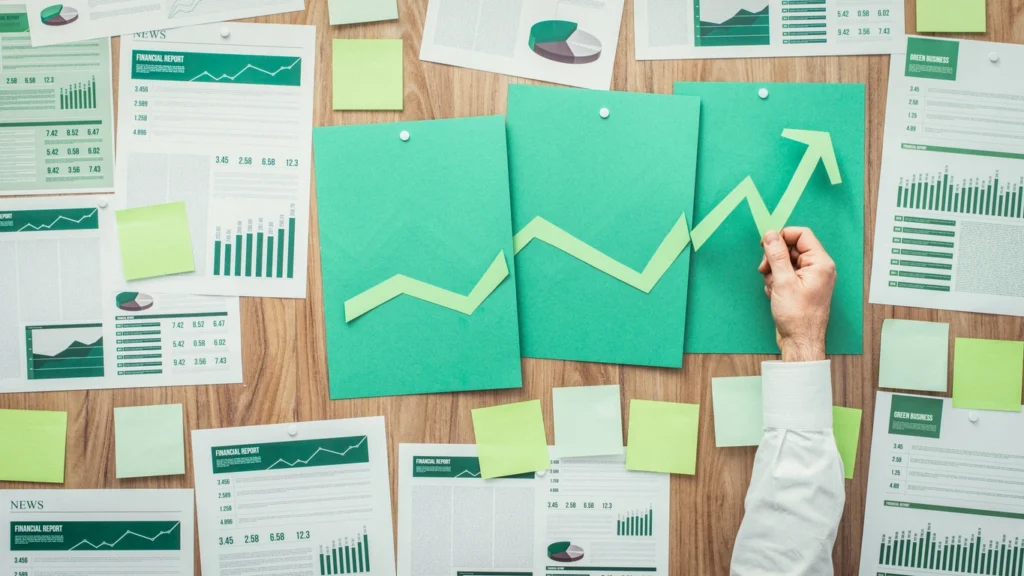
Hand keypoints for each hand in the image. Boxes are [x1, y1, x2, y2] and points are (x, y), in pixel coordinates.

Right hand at [758, 227, 835, 361]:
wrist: (800, 342)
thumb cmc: (798, 316)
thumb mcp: (783, 281)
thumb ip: (776, 255)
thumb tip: (770, 235)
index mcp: (820, 263)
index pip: (802, 235)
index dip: (782, 236)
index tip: (766, 243)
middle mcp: (818, 268)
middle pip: (791, 248)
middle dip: (774, 257)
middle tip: (764, 268)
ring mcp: (809, 278)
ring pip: (785, 262)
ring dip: (773, 271)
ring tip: (772, 287)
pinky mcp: (801, 287)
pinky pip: (785, 274)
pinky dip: (776, 281)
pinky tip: (775, 294)